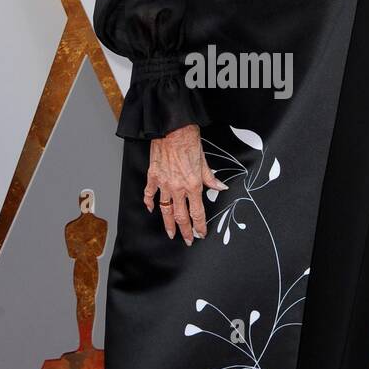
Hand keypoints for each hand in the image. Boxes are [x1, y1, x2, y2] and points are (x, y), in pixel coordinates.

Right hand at [144, 123, 227, 245]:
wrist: (172, 129)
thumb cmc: (189, 141)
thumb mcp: (204, 161)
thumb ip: (210, 178)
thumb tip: (220, 187)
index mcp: (193, 185)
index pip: (197, 212)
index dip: (200, 226)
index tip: (201, 233)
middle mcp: (178, 188)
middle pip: (181, 216)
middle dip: (185, 231)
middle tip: (187, 240)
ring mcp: (164, 183)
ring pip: (165, 210)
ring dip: (168, 224)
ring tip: (171, 233)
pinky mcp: (153, 176)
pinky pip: (149, 194)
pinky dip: (149, 203)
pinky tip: (151, 209)